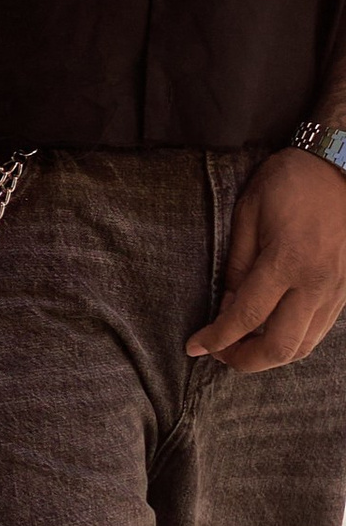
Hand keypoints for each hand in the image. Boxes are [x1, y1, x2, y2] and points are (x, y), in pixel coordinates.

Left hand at [187, 147, 345, 371]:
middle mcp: (315, 283)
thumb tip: (227, 306)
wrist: (340, 165)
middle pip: (279, 346)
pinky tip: (271, 332)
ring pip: (303, 346)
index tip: (195, 347)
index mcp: (287, 262)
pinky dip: (292, 342)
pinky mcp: (345, 291)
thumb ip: (237, 266)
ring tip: (242, 346)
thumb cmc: (289, 183)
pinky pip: (318, 331)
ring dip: (269, 356)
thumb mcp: (248, 215)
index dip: (216, 339)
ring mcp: (335, 290)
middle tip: (219, 354)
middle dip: (244, 360)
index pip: (245, 317)